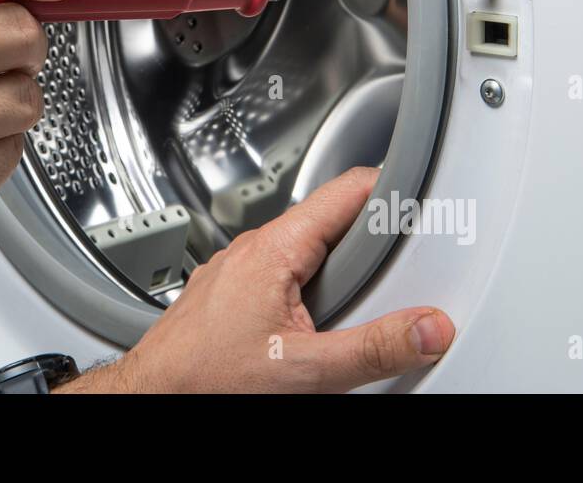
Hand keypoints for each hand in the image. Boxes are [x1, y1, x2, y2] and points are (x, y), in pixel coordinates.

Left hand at [61, 167, 454, 392]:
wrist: (155, 394)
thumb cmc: (206, 378)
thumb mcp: (306, 370)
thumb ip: (375, 348)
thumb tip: (428, 329)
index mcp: (274, 249)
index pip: (344, 192)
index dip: (389, 187)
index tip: (423, 194)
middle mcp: (252, 249)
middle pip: (329, 224)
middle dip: (368, 243)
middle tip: (407, 263)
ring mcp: (238, 270)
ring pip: (303, 253)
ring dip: (336, 270)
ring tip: (365, 300)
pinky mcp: (231, 294)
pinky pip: (280, 276)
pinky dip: (306, 289)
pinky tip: (315, 323)